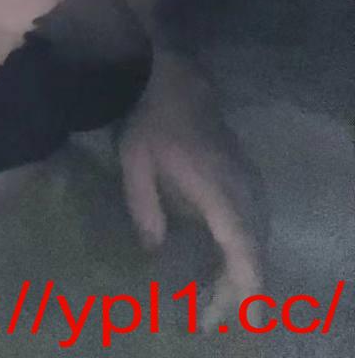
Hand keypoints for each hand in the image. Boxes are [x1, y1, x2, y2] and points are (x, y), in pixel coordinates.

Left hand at [116, 52, 265, 333]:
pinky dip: (241, 248)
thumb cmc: (147, 115)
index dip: (239, 292)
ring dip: (239, 270)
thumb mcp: (134, 161)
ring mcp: (246, 177)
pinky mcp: (242, 171)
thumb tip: (155, 250)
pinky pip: (253, 220)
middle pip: (254, 252)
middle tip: (203, 318)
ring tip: (209, 298)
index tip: (221, 319)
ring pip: (256, 237)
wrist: (168, 72)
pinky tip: (219, 259)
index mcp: (219, 189)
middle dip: (236, 291)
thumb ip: (144, 208)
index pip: (243, 251)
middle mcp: (242, 187)